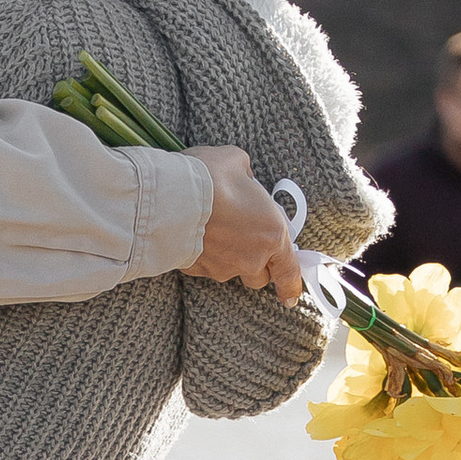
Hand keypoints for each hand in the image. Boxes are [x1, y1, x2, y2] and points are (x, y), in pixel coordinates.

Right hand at [182, 148, 305, 304]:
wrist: (170, 197)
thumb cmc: (210, 177)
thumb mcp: (238, 162)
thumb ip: (247, 178)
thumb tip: (242, 180)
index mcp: (272, 233)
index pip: (288, 270)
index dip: (291, 286)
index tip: (289, 296)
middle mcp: (250, 258)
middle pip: (258, 277)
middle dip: (255, 265)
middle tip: (245, 243)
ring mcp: (222, 267)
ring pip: (230, 272)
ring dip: (227, 259)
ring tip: (213, 232)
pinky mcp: (197, 270)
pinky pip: (205, 267)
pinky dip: (203, 256)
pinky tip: (194, 234)